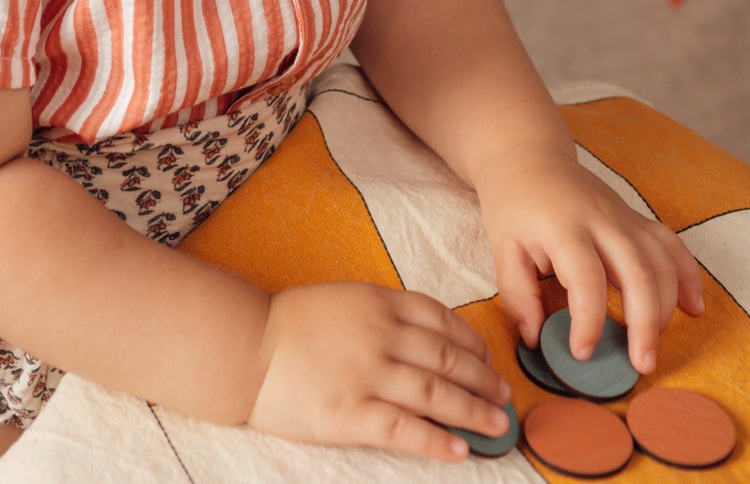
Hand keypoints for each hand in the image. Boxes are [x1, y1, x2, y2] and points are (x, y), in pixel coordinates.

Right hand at [246, 282, 511, 461]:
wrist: (245, 347)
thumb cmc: (290, 324)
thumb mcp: (341, 299)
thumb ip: (381, 313)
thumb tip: (427, 337)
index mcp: (376, 302)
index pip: (440, 319)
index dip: (471, 341)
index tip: (487, 358)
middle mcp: (379, 335)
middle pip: (447, 358)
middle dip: (483, 379)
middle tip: (504, 395)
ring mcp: (367, 375)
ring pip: (436, 393)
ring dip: (474, 411)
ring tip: (498, 425)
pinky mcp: (351, 413)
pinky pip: (405, 428)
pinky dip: (437, 440)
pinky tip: (459, 450)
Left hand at [474, 148, 704, 373]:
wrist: (527, 157)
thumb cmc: (513, 204)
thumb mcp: (502, 246)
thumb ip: (517, 293)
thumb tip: (535, 339)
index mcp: (563, 226)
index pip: (586, 278)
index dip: (589, 321)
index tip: (581, 352)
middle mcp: (601, 220)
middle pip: (639, 273)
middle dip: (645, 325)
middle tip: (640, 365)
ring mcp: (624, 216)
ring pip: (663, 263)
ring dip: (665, 308)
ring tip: (650, 345)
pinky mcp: (636, 217)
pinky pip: (673, 246)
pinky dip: (688, 277)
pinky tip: (692, 309)